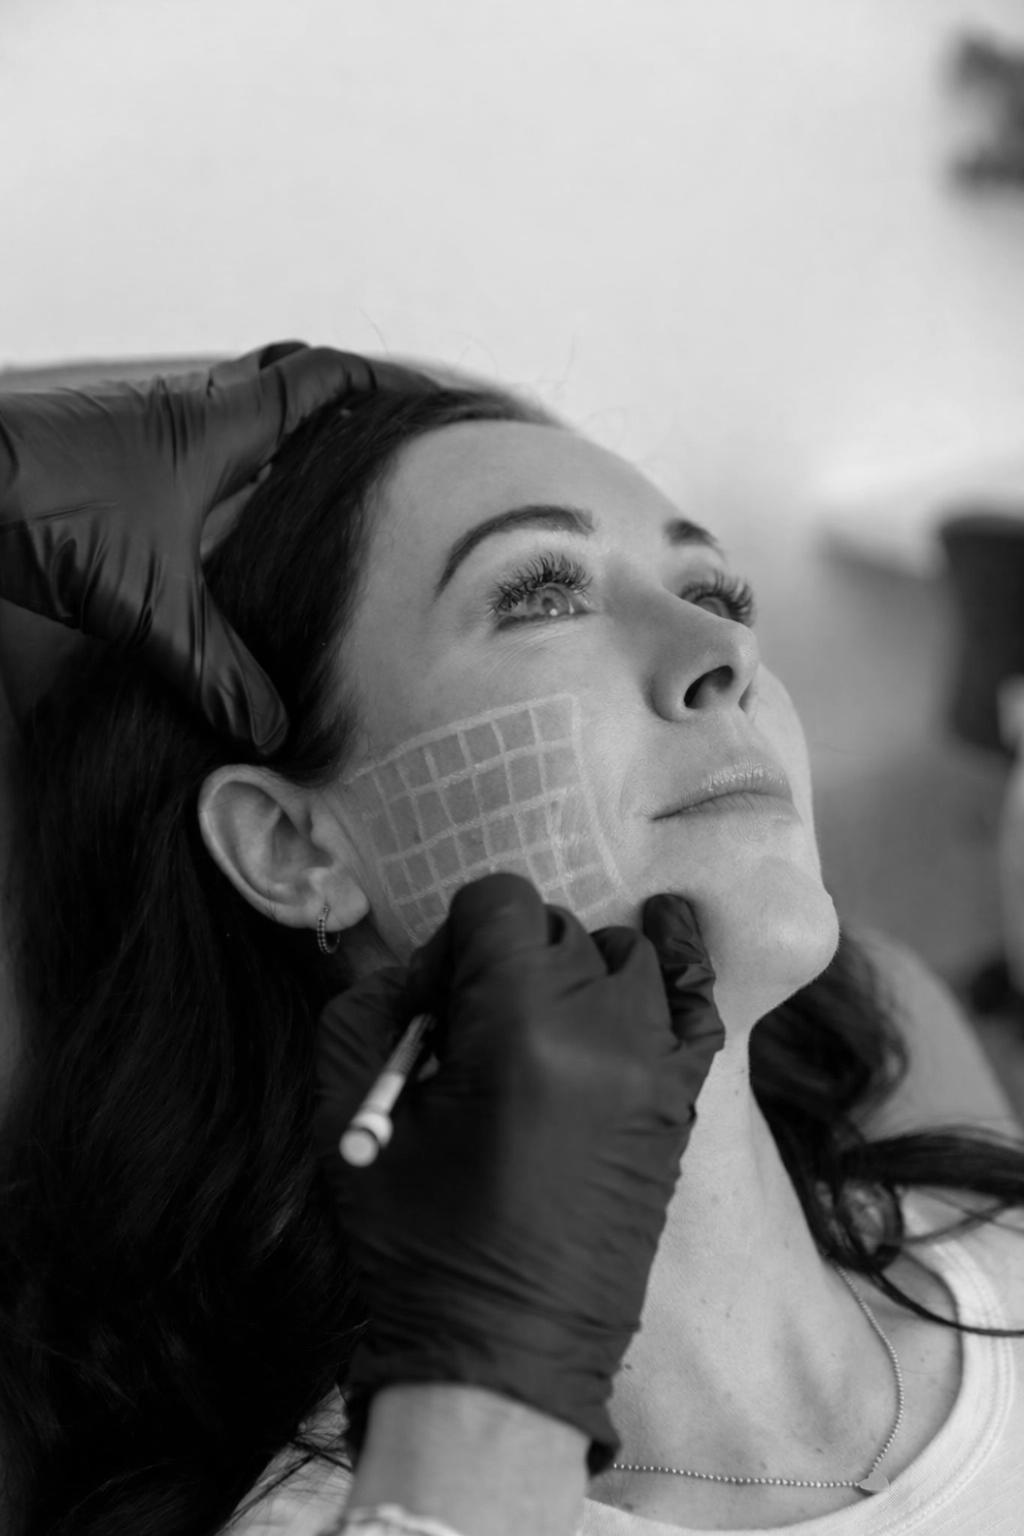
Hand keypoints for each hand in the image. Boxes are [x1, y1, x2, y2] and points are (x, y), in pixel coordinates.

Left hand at [0, 343, 433, 753]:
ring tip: (317, 484)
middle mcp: (186, 417)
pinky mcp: (109, 458)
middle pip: (282, 380)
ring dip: (277, 436)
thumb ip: (215, 667)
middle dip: (335, 401)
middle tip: (376, 438)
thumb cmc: (44, 501)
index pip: (322, 382)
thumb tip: (269, 723)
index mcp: (219, 428)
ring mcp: (144, 432)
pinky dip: (223, 473)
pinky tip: (221, 525)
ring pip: (233, 414)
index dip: (381, 389)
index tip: (428, 405)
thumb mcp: (149, 601)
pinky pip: (190, 450)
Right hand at [312, 872, 723, 1475]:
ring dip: (573, 969)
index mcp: (520, 1028)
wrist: (503, 1355)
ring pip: (622, 953)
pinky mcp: (682, 1101)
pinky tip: (662, 934)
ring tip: (538, 1029)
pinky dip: (676, 964)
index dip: (451, 945)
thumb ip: (371, 1004)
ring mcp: (657, 1065)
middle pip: (554, 928)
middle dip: (502, 961)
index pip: (498, 903)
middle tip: (471, 1038)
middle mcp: (605, 1030)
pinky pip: (697, 1000)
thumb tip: (425, 972)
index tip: (433, 1012)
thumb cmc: (415, 1240)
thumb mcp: (345, 1110)